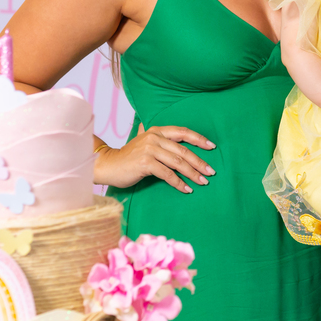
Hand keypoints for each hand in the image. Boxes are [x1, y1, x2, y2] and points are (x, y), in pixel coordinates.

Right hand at [94, 123, 215, 192]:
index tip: (212, 147)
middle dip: (200, 162)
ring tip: (203, 182)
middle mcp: (154, 138)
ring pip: (178, 163)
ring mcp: (150, 150)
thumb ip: (157, 137)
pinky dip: (179, 183)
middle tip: (211, 172)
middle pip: (183, 150)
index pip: (183, 132)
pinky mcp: (145, 163)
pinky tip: (186, 189)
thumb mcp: (143, 142)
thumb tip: (173, 136)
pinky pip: (168, 174)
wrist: (108, 165)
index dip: (199, 139)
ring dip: (193, 174)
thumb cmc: (128, 156)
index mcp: (157, 131)